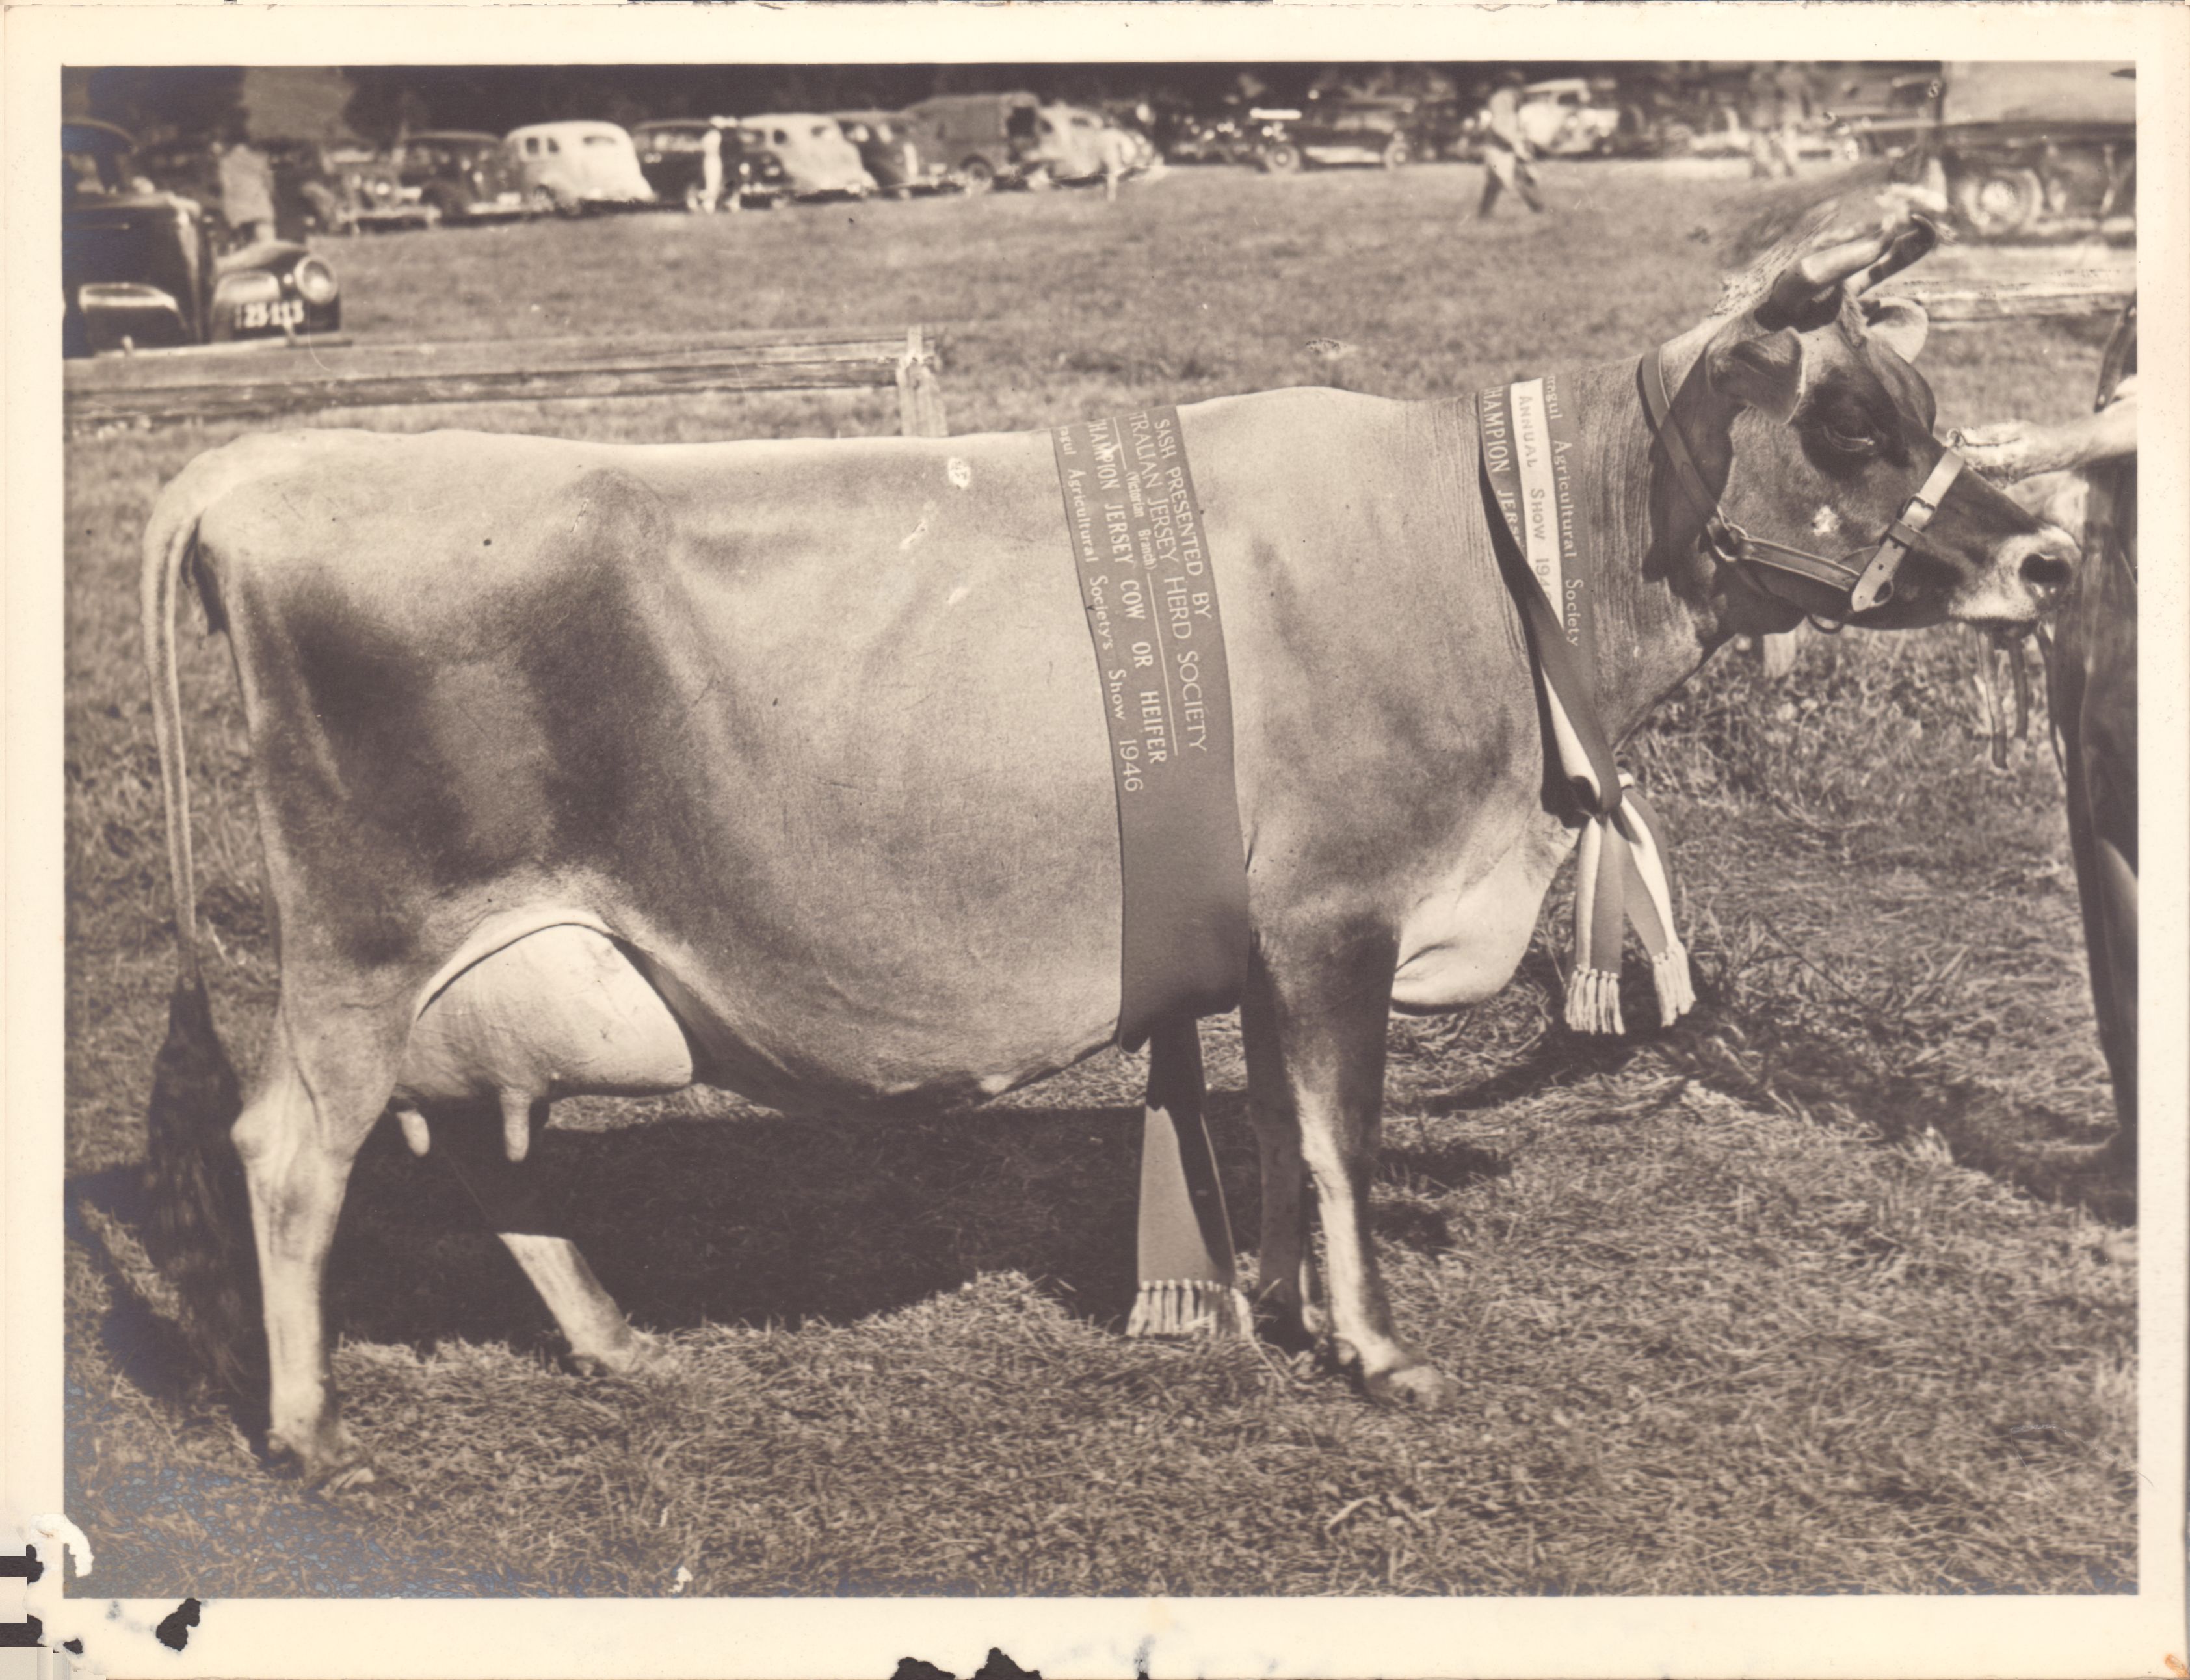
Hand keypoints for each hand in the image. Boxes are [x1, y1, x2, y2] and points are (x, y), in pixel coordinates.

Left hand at [1955, 401, 2135, 480]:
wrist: (2054, 453)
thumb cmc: (2034, 435)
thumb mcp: (2014, 427)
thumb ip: (1987, 432)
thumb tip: (1962, 433)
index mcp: (2007, 456)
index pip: (1974, 456)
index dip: (1957, 450)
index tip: (1945, 443)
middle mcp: (2003, 473)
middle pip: (1970, 469)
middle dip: (1955, 458)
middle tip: (1945, 447)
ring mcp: (2001, 482)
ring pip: (1972, 476)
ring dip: (1960, 465)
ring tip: (1954, 452)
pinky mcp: (2000, 486)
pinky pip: (1979, 480)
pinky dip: (1970, 471)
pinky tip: (1965, 462)